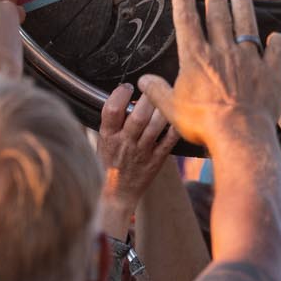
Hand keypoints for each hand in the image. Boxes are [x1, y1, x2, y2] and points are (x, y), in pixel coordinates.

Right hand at [96, 85, 177, 234]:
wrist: (117, 194)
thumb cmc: (110, 162)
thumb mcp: (102, 140)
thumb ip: (112, 121)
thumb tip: (126, 95)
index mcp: (108, 136)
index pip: (112, 110)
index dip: (121, 94)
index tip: (127, 87)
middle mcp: (125, 143)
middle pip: (139, 116)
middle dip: (148, 97)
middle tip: (152, 87)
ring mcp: (142, 152)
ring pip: (156, 126)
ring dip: (162, 108)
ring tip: (165, 98)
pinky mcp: (156, 160)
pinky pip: (169, 141)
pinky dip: (175, 127)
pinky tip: (177, 116)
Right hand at [136, 0, 280, 148]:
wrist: (240, 136)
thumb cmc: (204, 124)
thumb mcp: (172, 110)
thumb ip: (157, 91)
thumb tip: (143, 81)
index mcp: (195, 58)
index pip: (186, 20)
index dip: (183, 0)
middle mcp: (222, 51)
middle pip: (219, 14)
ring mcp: (249, 58)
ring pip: (247, 22)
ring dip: (243, 5)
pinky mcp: (269, 70)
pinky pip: (275, 47)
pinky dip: (276, 40)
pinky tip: (275, 37)